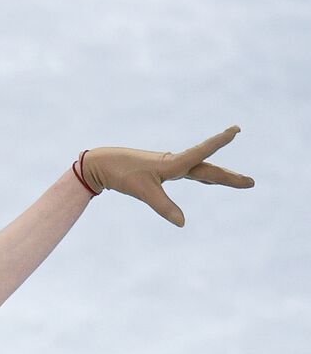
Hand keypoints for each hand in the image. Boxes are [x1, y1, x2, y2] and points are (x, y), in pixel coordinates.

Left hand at [79, 126, 253, 227]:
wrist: (103, 165)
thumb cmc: (122, 174)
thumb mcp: (143, 192)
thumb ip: (163, 206)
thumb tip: (182, 223)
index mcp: (174, 163)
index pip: (202, 152)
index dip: (219, 142)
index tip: (236, 129)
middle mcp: (175, 162)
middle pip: (208, 169)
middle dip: (229, 176)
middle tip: (251, 182)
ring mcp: (170, 166)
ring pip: (201, 170)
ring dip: (220, 176)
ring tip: (238, 181)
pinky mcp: (163, 171)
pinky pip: (190, 173)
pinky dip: (203, 176)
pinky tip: (208, 180)